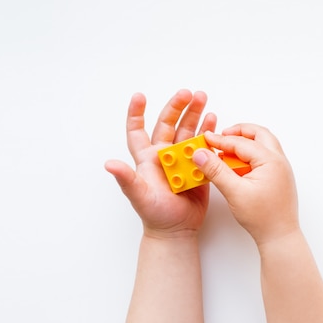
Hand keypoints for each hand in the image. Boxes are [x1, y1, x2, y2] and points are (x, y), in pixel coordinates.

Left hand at [105, 90, 216, 238]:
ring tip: (202, 98)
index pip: (137, 131)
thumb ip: (126, 179)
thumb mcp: (139, 196)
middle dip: (177, 107)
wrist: (177, 229)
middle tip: (187, 93)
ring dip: (195, 114)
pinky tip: (213, 119)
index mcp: (148, 158)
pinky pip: (204, 144)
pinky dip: (209, 131)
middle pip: (169, 124)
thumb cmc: (155, 214)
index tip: (139, 96)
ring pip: (188, 130)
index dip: (136, 113)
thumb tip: (109, 164)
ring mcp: (182, 158)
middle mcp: (164, 154)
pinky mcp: (198, 165)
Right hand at [192, 124, 299, 246]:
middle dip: (239, 132)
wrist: (280, 237)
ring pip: (264, 145)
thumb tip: (201, 154)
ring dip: (246, 143)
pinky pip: (265, 157)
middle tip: (222, 136)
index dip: (221, 139)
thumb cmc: (262, 218)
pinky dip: (251, 155)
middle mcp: (279, 161)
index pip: (242, 142)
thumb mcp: (234, 192)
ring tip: (227, 150)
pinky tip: (237, 165)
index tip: (205, 139)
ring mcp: (281, 169)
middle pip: (259, 135)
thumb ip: (216, 170)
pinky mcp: (279, 177)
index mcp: (271, 160)